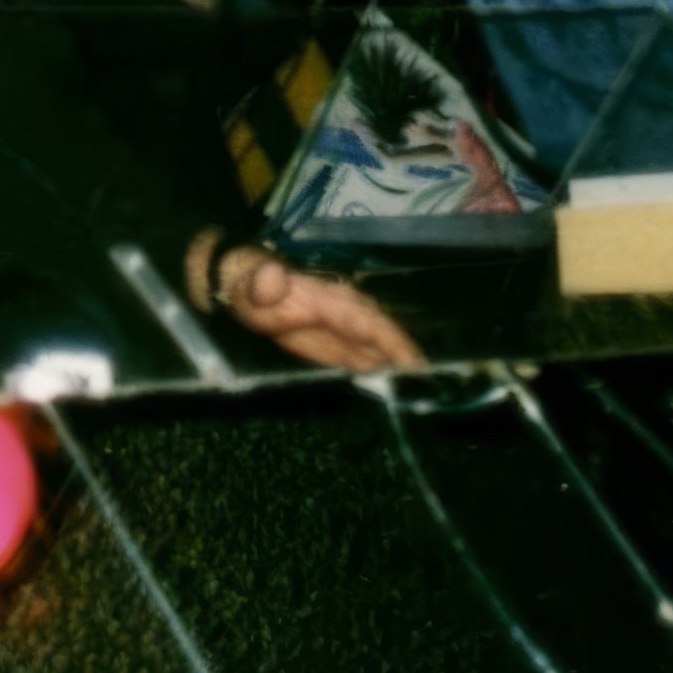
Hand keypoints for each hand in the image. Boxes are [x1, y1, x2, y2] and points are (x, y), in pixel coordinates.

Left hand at [206, 242, 425, 372]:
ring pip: (379, 350)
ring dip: (398, 370)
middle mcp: (346, 313)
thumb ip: (263, 283)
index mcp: (330, 300)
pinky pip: (365, 359)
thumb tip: (271, 278)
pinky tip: (396, 392)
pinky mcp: (337, 344)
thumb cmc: (249, 285)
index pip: (369, 322)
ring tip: (421, 395)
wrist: (242, 288)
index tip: (417, 365)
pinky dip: (381, 373)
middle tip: (430, 388)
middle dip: (407, 360)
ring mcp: (344, 329)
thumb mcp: (251, 282)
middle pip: (384, 338)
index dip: (394, 343)